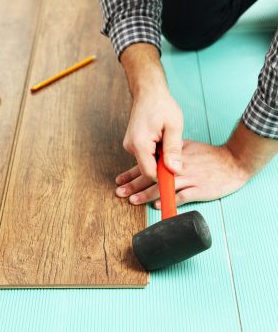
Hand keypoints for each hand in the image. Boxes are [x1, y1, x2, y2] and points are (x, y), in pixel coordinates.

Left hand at [115, 140, 250, 207]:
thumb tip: (153, 156)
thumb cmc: (209, 156)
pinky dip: (168, 200)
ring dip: (146, 194)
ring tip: (132, 200)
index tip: (120, 179)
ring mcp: (189, 178)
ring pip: (163, 187)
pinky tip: (157, 205)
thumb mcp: (187, 147)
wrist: (233, 162)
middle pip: (152, 176)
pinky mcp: (199, 189)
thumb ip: (170, 153)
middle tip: (119, 191)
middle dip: (133, 184)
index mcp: (173, 156)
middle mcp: (178, 167)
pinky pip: (181, 196)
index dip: (133, 172)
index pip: (148, 164)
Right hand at [119, 43, 183, 179]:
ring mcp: (130, 146)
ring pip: (148, 163)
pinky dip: (157, 154)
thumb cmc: (161, 105)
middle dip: (164, 168)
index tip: (178, 180)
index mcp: (140, 144)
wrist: (148, 92)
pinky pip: (146, 156)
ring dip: (161, 159)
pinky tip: (164, 143)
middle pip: (149, 169)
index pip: (150, 173)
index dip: (164, 178)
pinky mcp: (133, 144)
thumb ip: (173, 150)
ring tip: (171, 144)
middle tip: (179, 159)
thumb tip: (175, 170)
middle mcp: (131, 147)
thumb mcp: (173, 126)